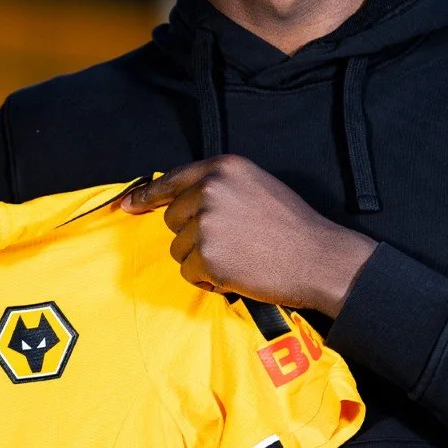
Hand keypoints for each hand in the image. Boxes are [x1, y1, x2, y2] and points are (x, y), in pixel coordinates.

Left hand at [120, 156, 376, 317]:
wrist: (319, 259)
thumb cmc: (292, 225)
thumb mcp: (256, 186)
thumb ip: (219, 187)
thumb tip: (179, 199)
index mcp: (223, 168)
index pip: (172, 180)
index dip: (146, 194)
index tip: (128, 205)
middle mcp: (210, 191)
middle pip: (172, 218)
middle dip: (192, 234)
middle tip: (230, 243)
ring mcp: (207, 224)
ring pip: (179, 248)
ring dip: (201, 259)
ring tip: (239, 258)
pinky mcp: (208, 257)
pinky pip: (190, 272)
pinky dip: (208, 279)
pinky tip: (238, 274)